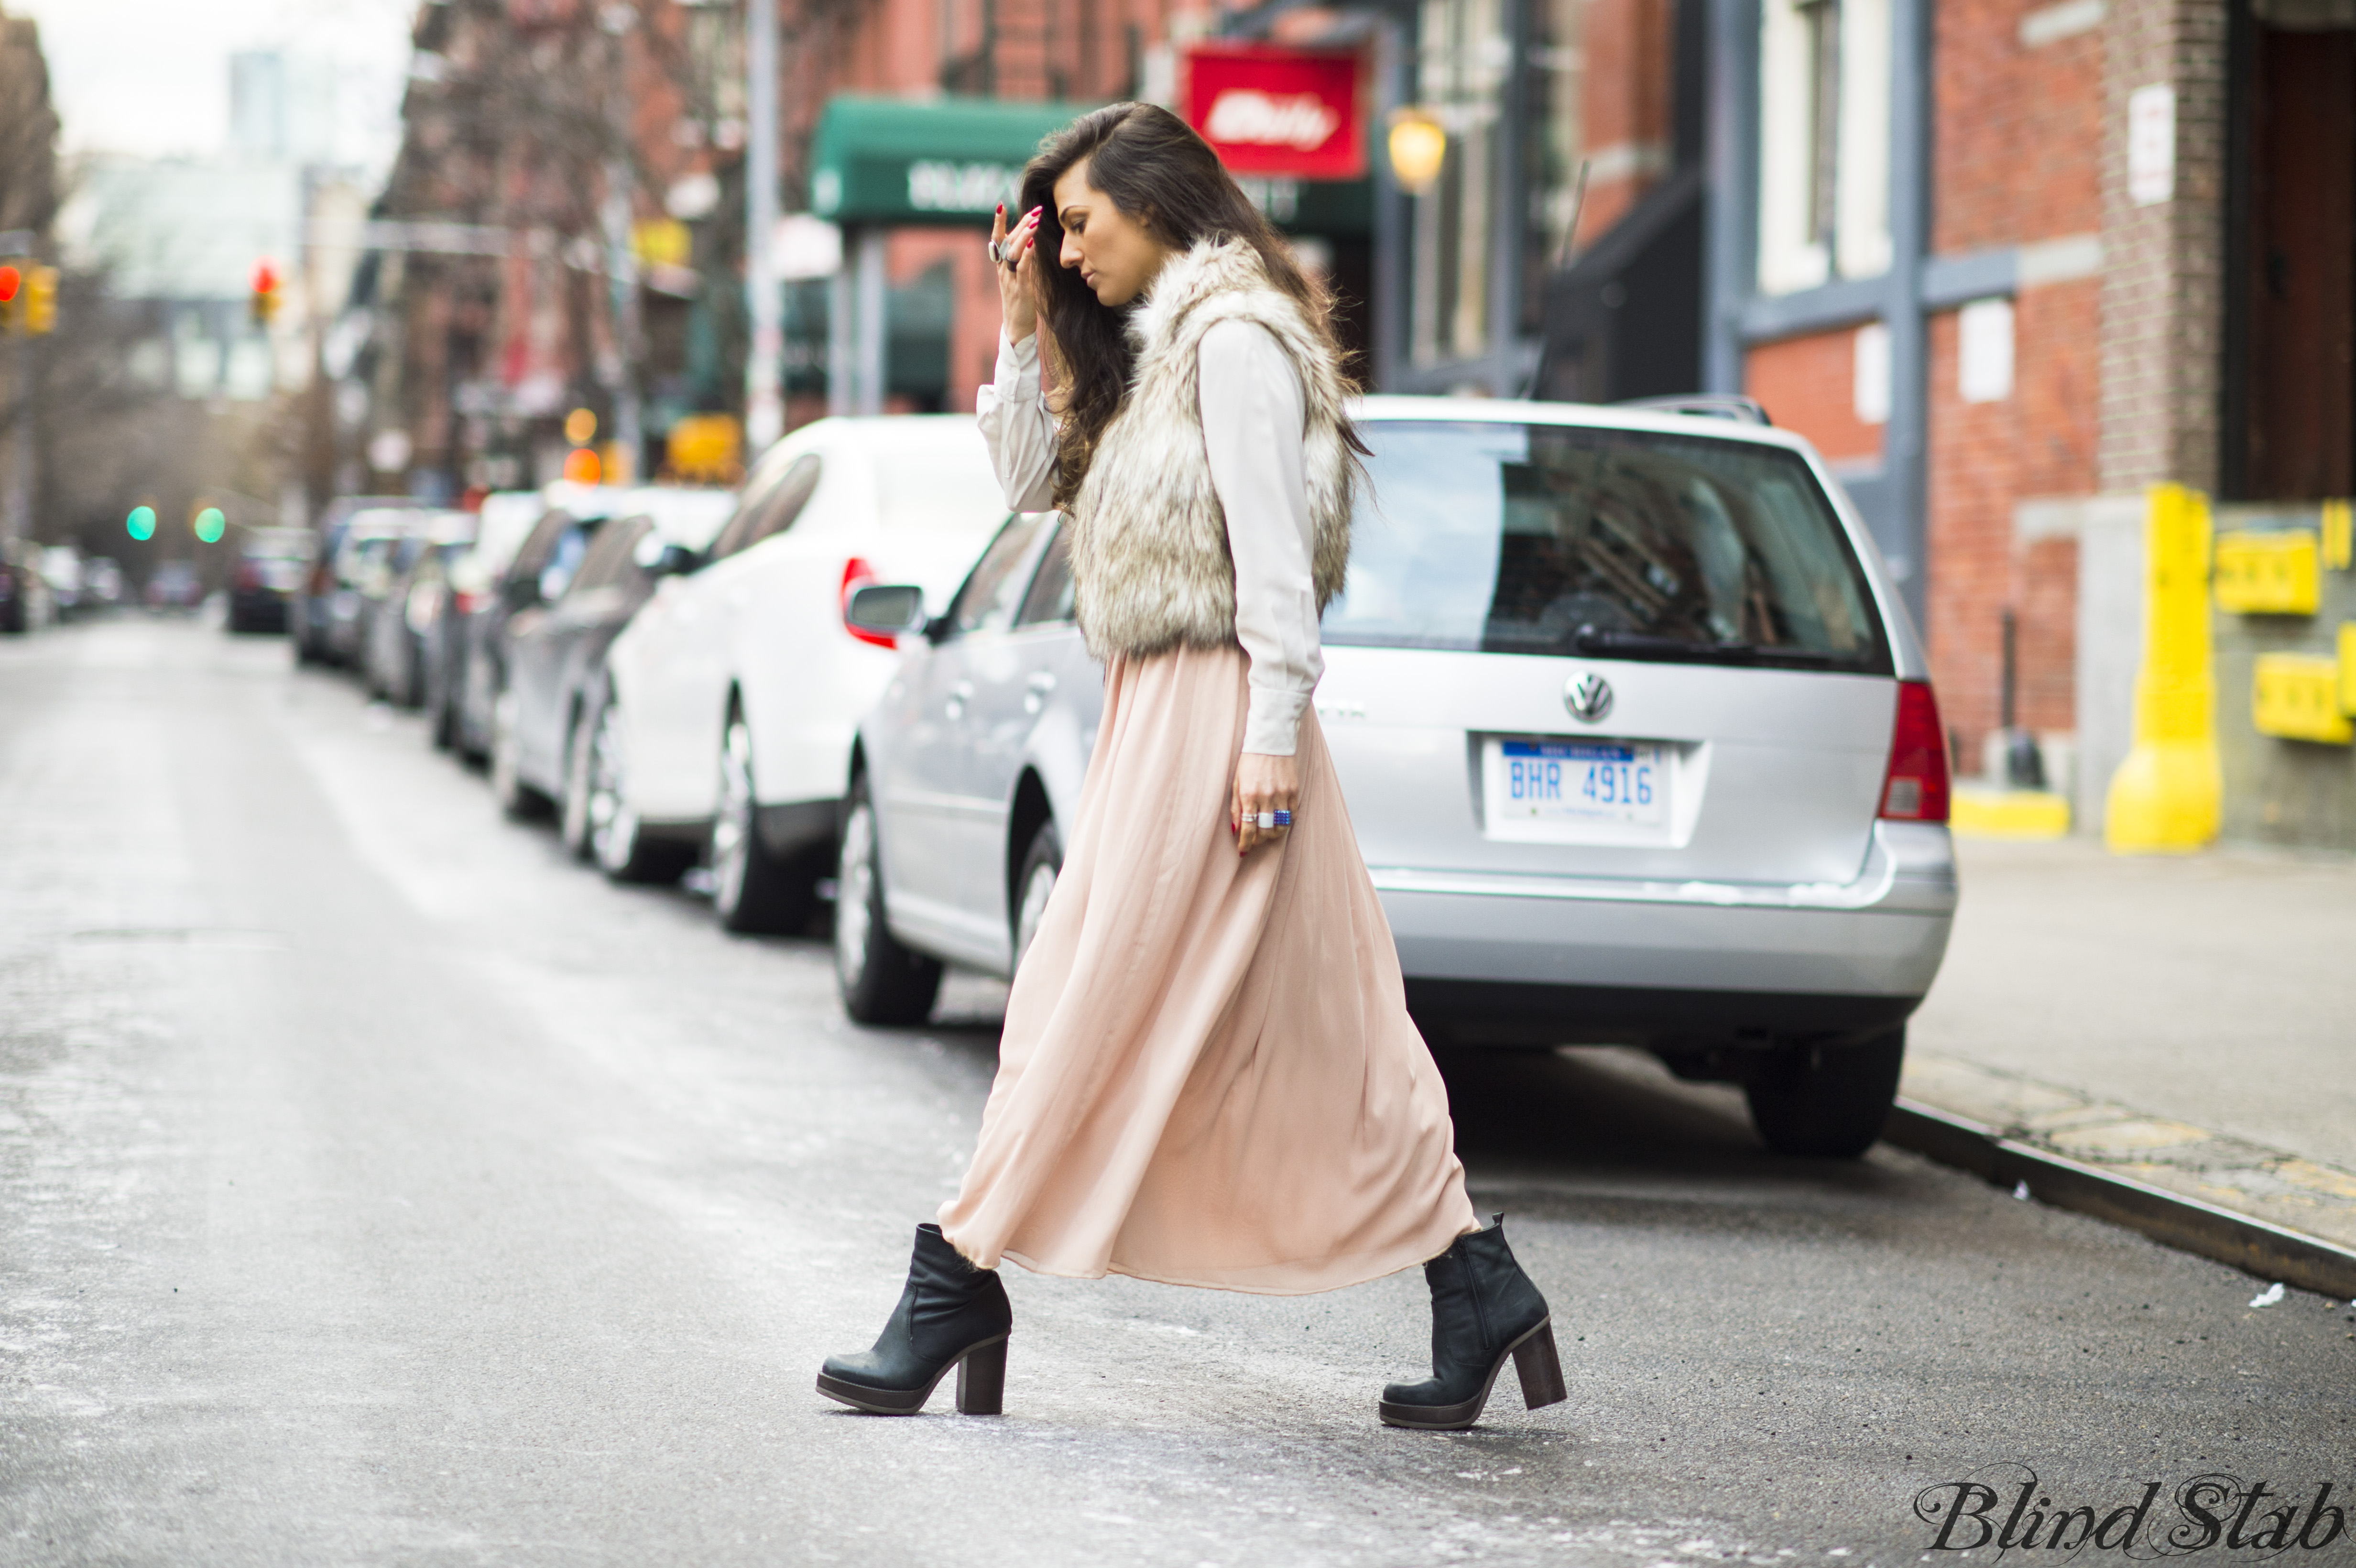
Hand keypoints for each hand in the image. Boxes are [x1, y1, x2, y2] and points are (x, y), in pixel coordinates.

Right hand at [991, 204, 1042, 343]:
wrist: (1016, 329)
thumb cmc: (1019, 303)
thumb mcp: (1017, 278)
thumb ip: (1018, 261)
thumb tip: (1026, 243)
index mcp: (1001, 267)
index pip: (997, 240)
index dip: (998, 223)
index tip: (1001, 205)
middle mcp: (1003, 271)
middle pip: (1006, 243)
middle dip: (1019, 225)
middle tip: (1034, 211)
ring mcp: (1010, 280)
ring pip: (1013, 253)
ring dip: (1023, 236)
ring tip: (1034, 223)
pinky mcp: (1020, 291)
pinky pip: (1022, 270)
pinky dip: (1027, 256)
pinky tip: (1033, 245)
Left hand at [1230, 751, 1300, 853]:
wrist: (1270, 741)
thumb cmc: (1249, 761)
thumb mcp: (1236, 783)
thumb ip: (1236, 807)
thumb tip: (1236, 830)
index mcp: (1249, 795)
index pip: (1248, 828)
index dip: (1245, 843)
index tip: (1243, 851)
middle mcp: (1266, 796)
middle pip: (1265, 831)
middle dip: (1259, 840)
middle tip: (1254, 841)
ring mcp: (1282, 794)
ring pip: (1281, 826)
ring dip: (1273, 834)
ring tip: (1267, 833)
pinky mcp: (1294, 790)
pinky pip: (1293, 815)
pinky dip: (1286, 823)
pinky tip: (1280, 822)